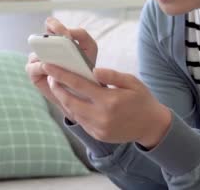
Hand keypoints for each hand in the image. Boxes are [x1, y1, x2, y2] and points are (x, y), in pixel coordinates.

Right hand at [25, 17, 98, 119]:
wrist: (81, 90)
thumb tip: (67, 34)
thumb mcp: (89, 47)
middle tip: (60, 44)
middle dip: (49, 40)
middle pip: (41, 36)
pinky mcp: (33, 72)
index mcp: (56, 37)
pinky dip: (41, 68)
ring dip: (47, 56)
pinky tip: (51, 72)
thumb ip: (81, 35)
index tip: (66, 35)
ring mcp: (37, 58)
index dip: (56, 26)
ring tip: (58, 61)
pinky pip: (33, 67)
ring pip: (37, 52)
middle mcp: (44, 46)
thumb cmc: (85, 66)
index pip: (50, 24)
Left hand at [44, 64, 171, 147]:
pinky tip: (72, 100)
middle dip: (57, 88)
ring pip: (72, 112)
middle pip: (69, 101)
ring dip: (63, 99)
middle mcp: (101, 116)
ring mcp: (98, 128)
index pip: (78, 85)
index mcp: (109, 100)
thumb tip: (94, 70)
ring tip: (58, 86)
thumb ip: (112, 75)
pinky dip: (73, 110)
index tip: (48, 65)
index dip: (61, 74)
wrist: (151, 126)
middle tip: (51, 76)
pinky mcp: (97, 135)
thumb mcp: (132, 82)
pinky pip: (80, 121)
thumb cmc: (142, 99)